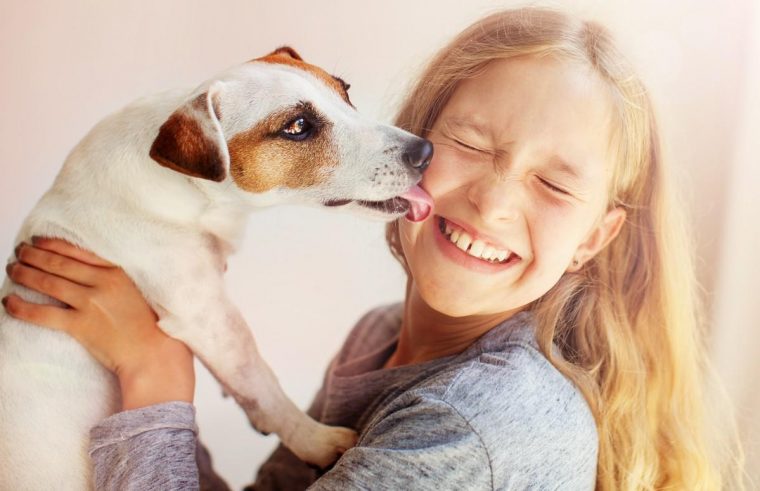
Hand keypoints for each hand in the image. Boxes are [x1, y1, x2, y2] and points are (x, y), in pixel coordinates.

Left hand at [2, 237, 194, 409]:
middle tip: (18, 252)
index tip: (38, 241)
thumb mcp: (136, 291)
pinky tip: (9, 302)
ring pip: (48, 283)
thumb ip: (114, 280)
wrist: (153, 353)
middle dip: (34, 256)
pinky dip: (22, 307)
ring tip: (12, 270)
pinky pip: (43, 313)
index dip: (54, 245)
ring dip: (25, 274)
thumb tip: (85, 274)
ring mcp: (90, 304)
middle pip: (59, 264)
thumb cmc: (149, 326)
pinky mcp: (80, 326)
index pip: (77, 252)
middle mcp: (102, 283)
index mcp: (117, 272)